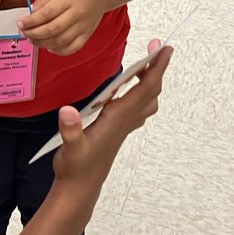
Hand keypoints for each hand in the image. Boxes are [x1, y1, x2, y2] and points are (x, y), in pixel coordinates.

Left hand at [17, 0, 107, 55]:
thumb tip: (30, 12)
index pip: (46, 13)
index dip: (31, 20)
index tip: (21, 23)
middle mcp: (77, 13)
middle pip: (52, 29)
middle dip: (34, 33)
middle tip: (23, 33)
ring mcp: (83, 26)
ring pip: (61, 41)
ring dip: (43, 43)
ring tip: (33, 40)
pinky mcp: (87, 34)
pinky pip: (72, 48)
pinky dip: (59, 51)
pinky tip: (49, 47)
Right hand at [52, 40, 170, 192]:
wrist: (80, 188)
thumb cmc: (77, 168)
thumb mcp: (70, 148)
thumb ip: (70, 130)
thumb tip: (69, 112)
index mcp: (118, 118)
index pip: (144, 89)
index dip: (156, 68)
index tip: (164, 49)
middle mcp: (125, 120)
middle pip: (150, 90)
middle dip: (156, 67)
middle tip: (156, 46)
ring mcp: (124, 126)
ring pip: (148, 100)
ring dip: (152, 81)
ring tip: (147, 65)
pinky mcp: (119, 130)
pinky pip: (139, 108)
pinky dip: (142, 94)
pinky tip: (132, 90)